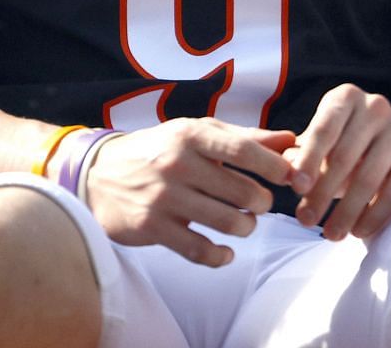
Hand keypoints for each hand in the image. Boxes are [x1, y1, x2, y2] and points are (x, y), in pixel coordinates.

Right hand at [82, 118, 295, 266]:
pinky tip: (226, 252)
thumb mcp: (196, 134)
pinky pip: (199, 251)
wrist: (99, 173)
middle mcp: (177, 163)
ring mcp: (163, 197)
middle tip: (259, 203)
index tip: (291, 177)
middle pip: (243, 192)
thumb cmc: (160, 150)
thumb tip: (291, 139)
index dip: (275, 166)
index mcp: (191, 135)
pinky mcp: (152, 227)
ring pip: (227, 222)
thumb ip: (244, 138)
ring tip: (244, 223)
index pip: (244, 149)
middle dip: (261, 202)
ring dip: (246, 227)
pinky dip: (220, 256)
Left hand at [287, 85, 390, 240]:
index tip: (296, 188)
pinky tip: (358, 231)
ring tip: (330, 234)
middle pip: (343, 156)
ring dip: (346, 211)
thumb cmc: (355, 149)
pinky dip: (373, 216)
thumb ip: (302, 155)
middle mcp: (375, 107)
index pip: (323, 130)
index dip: (308, 159)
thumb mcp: (326, 146)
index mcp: (346, 98)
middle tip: (305, 220)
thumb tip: (285, 170)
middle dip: (321, 193)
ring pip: (367, 178)